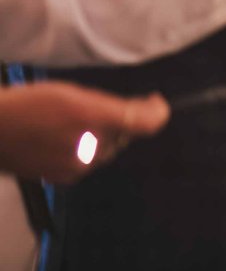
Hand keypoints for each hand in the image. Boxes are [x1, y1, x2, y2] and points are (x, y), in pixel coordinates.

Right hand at [0, 82, 168, 182]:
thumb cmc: (25, 105)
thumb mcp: (70, 93)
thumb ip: (111, 105)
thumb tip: (146, 109)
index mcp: (92, 118)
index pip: (146, 123)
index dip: (156, 112)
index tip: (154, 102)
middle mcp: (91, 146)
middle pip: (123, 136)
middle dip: (117, 123)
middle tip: (93, 110)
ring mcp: (79, 165)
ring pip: (105, 150)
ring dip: (98, 138)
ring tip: (66, 124)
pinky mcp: (66, 177)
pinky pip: (87, 163)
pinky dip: (82, 151)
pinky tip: (58, 140)